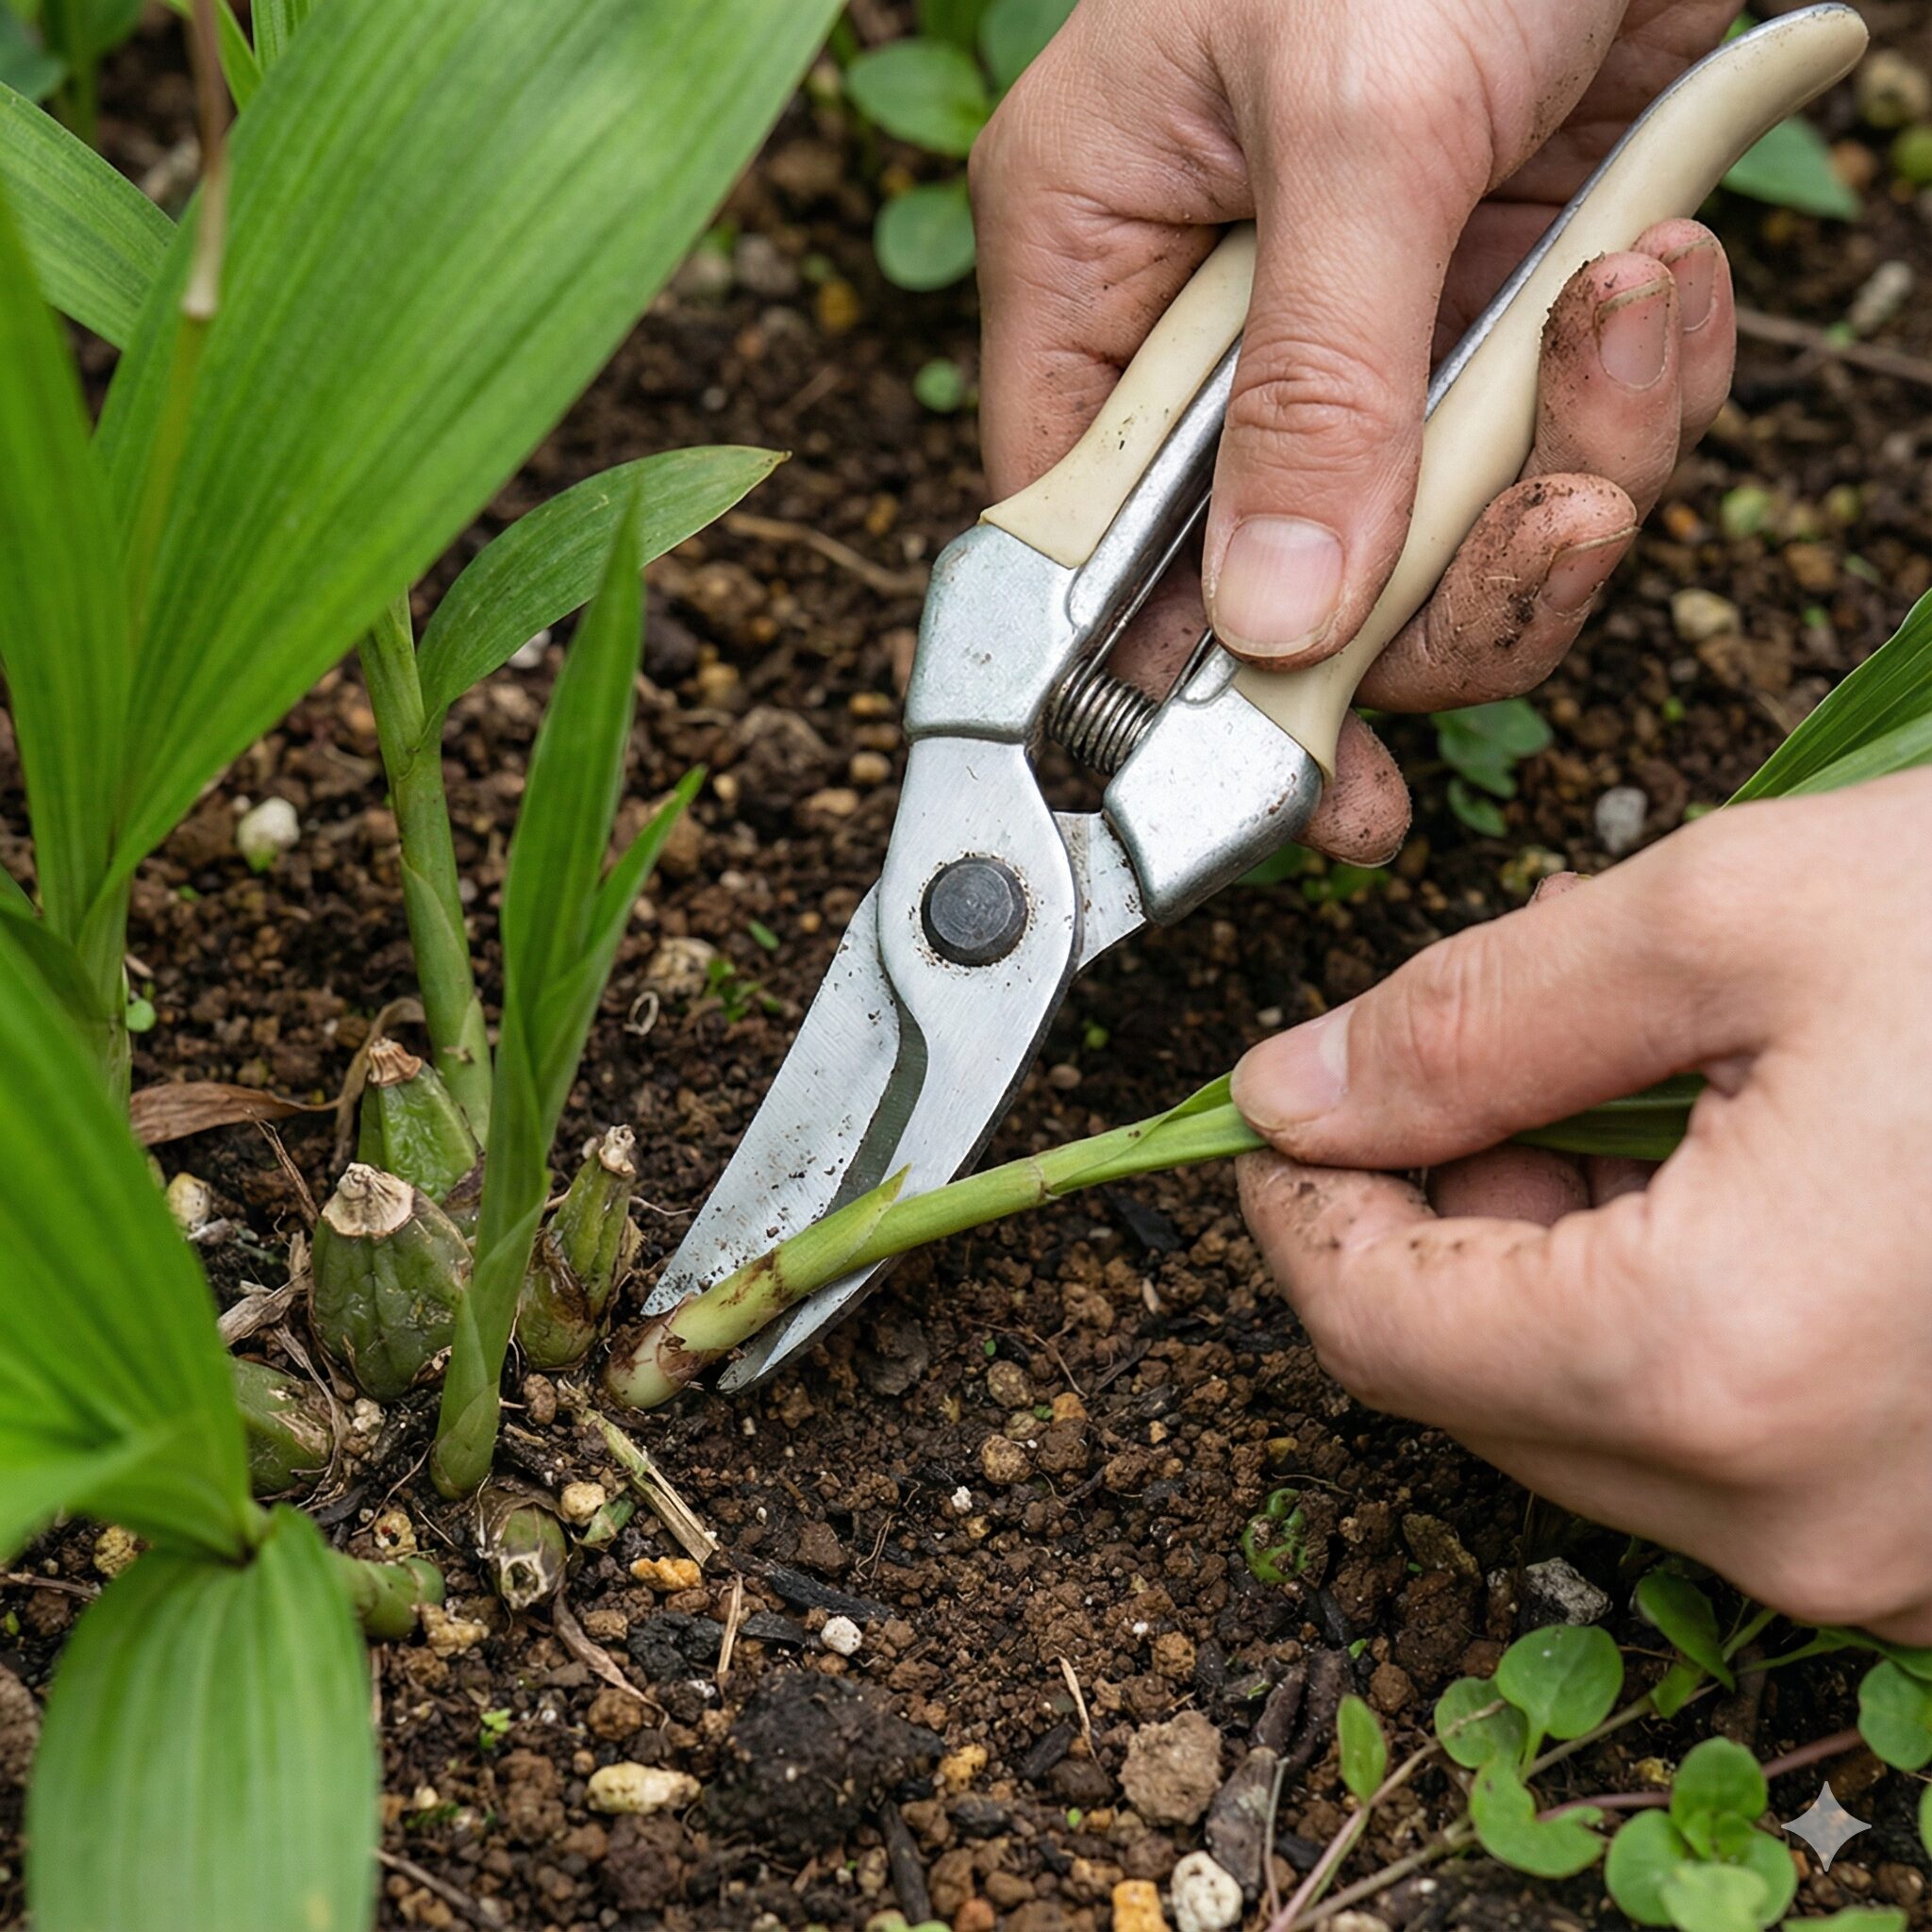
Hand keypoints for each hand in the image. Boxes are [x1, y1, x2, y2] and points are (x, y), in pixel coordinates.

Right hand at [972, 0, 1738, 861]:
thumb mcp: (1359, 124)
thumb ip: (1318, 385)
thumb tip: (1280, 622)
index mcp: (1099, 268)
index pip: (1087, 543)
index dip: (1178, 684)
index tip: (1301, 789)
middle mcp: (1216, 328)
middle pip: (1294, 585)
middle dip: (1446, 585)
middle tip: (1558, 535)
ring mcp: (1361, 334)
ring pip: (1444, 537)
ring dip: (1572, 468)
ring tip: (1634, 306)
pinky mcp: (1487, 315)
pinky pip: (1555, 446)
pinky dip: (1638, 390)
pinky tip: (1659, 263)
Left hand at [1229, 771, 1931, 1638]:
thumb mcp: (1734, 915)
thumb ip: (1468, 1019)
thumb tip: (1291, 1092)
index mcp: (1716, 1359)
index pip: (1367, 1321)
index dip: (1295, 1198)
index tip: (1287, 1104)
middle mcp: (1800, 1516)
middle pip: (1462, 1386)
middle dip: (1424, 1219)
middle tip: (1475, 1062)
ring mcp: (1892, 1557)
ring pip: (1583, 1420)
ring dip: (1543, 1260)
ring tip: (1633, 1092)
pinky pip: (1718, 1446)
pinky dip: (1663, 1317)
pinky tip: (1730, 1176)